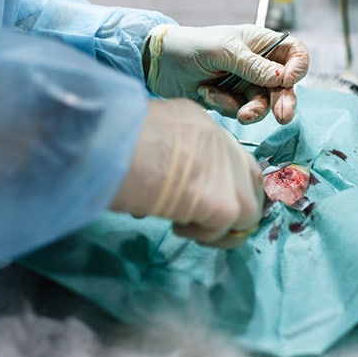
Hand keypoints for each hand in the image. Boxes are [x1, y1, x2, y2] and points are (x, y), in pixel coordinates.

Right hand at [111, 99, 263, 247]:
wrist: (106, 148)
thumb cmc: (106, 140)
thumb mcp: (141, 133)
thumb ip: (163, 152)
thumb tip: (162, 185)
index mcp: (197, 121)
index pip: (228, 153)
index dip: (223, 179)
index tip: (204, 197)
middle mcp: (220, 140)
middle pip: (251, 177)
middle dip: (238, 202)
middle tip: (207, 220)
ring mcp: (226, 172)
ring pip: (248, 209)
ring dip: (221, 226)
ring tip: (187, 226)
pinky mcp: (223, 203)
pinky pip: (226, 228)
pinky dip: (205, 235)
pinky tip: (177, 227)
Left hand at [143, 24, 308, 124]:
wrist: (159, 65)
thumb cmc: (190, 46)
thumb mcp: (224, 51)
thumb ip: (253, 66)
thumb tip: (281, 79)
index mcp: (260, 43)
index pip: (294, 54)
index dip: (297, 68)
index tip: (287, 80)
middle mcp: (257, 64)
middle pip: (284, 86)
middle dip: (284, 101)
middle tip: (282, 116)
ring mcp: (245, 84)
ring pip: (264, 104)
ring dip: (253, 110)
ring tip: (239, 114)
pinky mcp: (230, 100)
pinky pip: (240, 110)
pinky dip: (225, 105)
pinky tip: (206, 93)